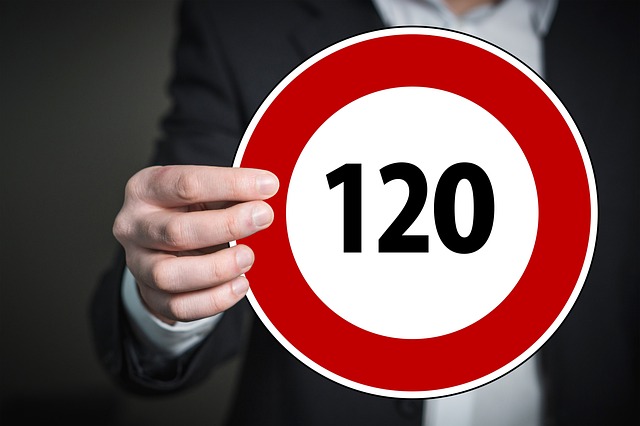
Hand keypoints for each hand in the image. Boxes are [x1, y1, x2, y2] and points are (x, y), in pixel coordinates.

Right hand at [113, 165, 278, 322]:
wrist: (164, 242)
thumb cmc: (190, 210)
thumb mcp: (205, 192)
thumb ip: (230, 192)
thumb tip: (267, 191)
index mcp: (145, 188)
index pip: (186, 184)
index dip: (231, 184)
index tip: (268, 186)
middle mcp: (133, 226)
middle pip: (177, 231)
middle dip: (227, 225)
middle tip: (263, 217)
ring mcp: (138, 264)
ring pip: (169, 275)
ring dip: (216, 269)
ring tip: (248, 257)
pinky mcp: (150, 296)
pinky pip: (179, 307)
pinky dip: (214, 299)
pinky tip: (240, 284)